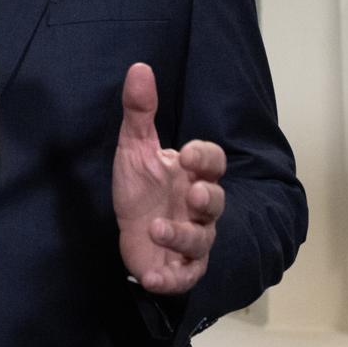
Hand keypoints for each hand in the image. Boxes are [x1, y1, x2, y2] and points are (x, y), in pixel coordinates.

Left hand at [113, 63, 225, 294]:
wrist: (131, 234)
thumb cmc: (141, 190)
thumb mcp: (134, 149)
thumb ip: (139, 111)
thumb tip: (139, 67)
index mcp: (193, 175)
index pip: (212, 162)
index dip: (204, 158)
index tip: (185, 153)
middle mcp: (199, 208)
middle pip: (216, 202)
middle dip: (208, 198)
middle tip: (194, 194)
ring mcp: (192, 240)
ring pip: (201, 241)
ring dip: (182, 236)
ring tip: (158, 228)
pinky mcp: (179, 269)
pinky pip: (183, 277)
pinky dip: (169, 279)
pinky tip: (151, 277)